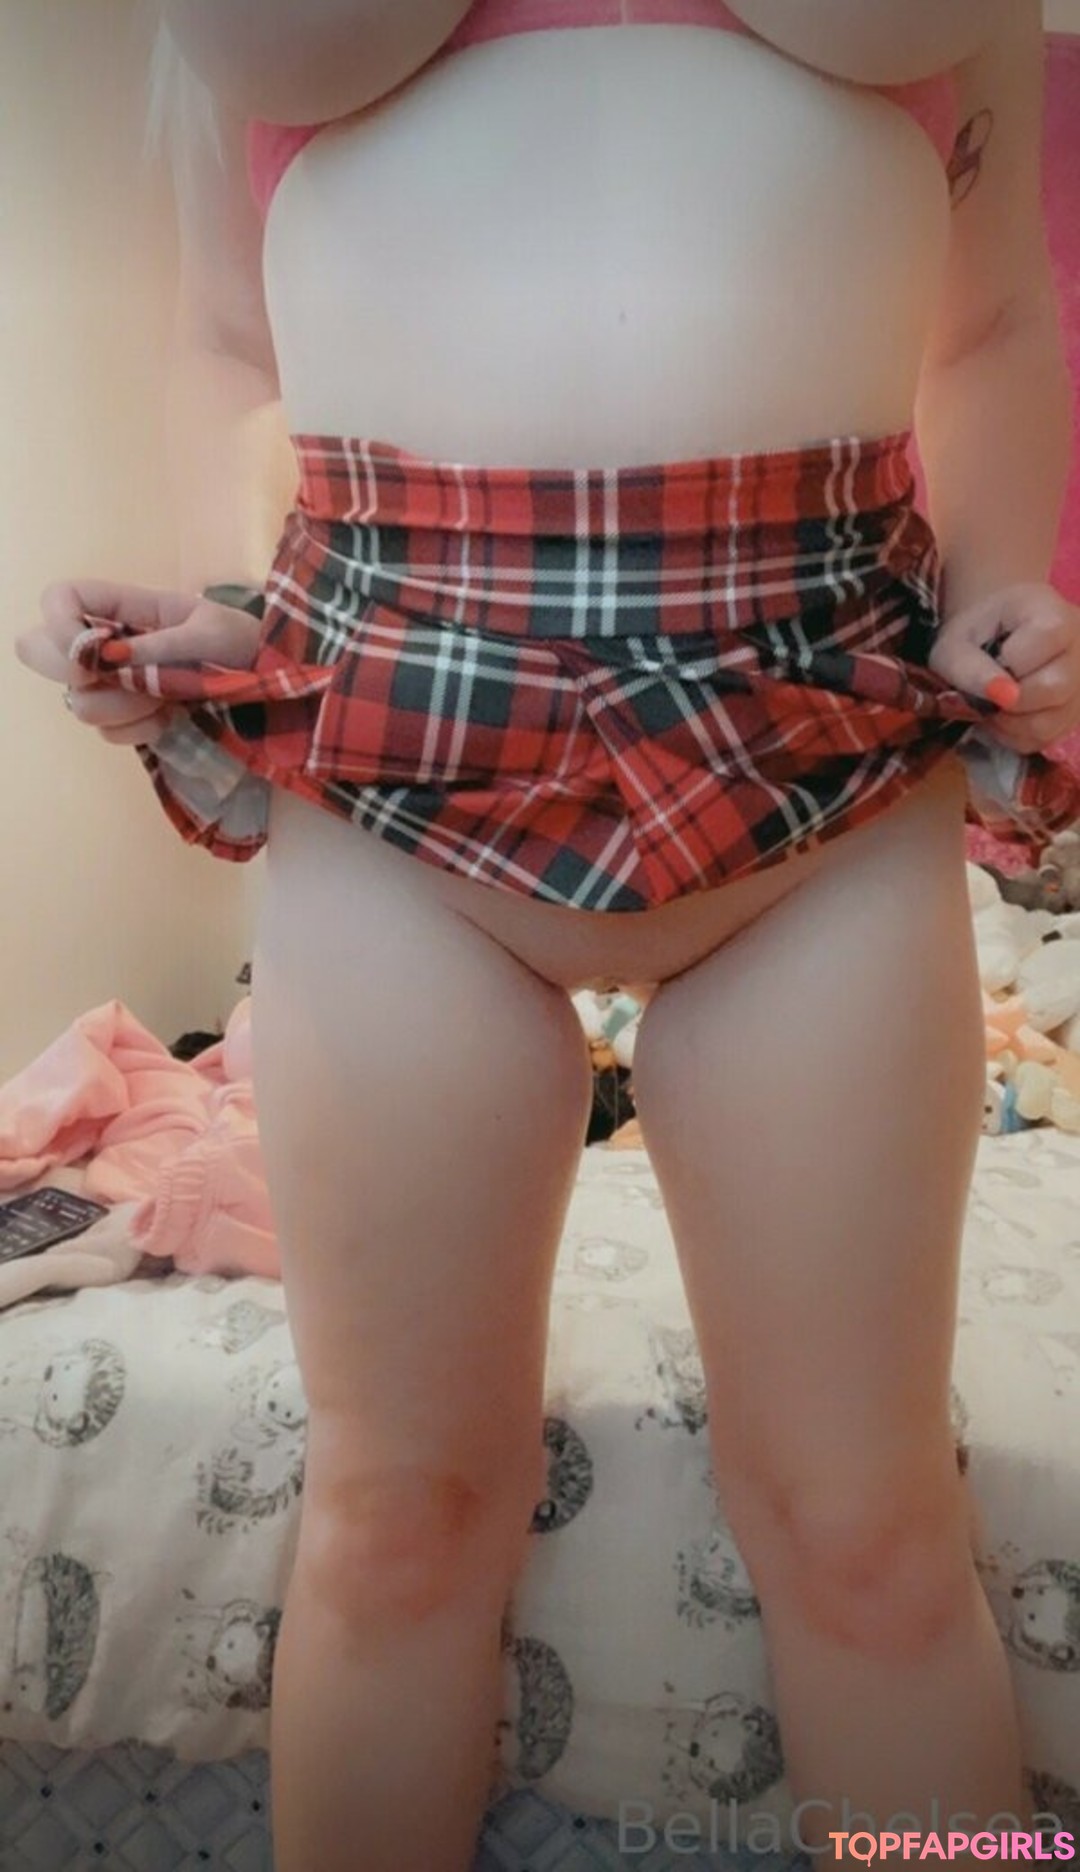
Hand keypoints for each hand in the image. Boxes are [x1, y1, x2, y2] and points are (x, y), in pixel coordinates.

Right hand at [15, 580, 263, 746]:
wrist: (271, 681)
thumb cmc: (244, 643)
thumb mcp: (210, 632)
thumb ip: (158, 644)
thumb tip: (109, 657)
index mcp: (126, 607)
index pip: (58, 599)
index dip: (59, 625)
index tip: (90, 654)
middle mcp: (108, 644)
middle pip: (40, 651)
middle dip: (74, 672)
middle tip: (120, 679)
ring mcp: (114, 683)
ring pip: (78, 702)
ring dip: (122, 707)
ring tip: (167, 701)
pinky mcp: (129, 718)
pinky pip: (108, 732)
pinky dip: (139, 730)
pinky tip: (171, 720)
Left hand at [927, 582, 1079, 754]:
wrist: (999, 629)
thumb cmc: (977, 631)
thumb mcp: (956, 643)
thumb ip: (970, 668)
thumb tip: (1000, 696)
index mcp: (1055, 617)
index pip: (1032, 652)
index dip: (999, 667)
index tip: (983, 661)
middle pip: (1054, 688)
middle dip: (1007, 700)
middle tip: (985, 690)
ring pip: (1051, 722)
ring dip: (1009, 724)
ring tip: (991, 705)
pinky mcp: (1075, 713)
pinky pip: (1046, 738)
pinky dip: (1016, 736)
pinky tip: (1004, 716)